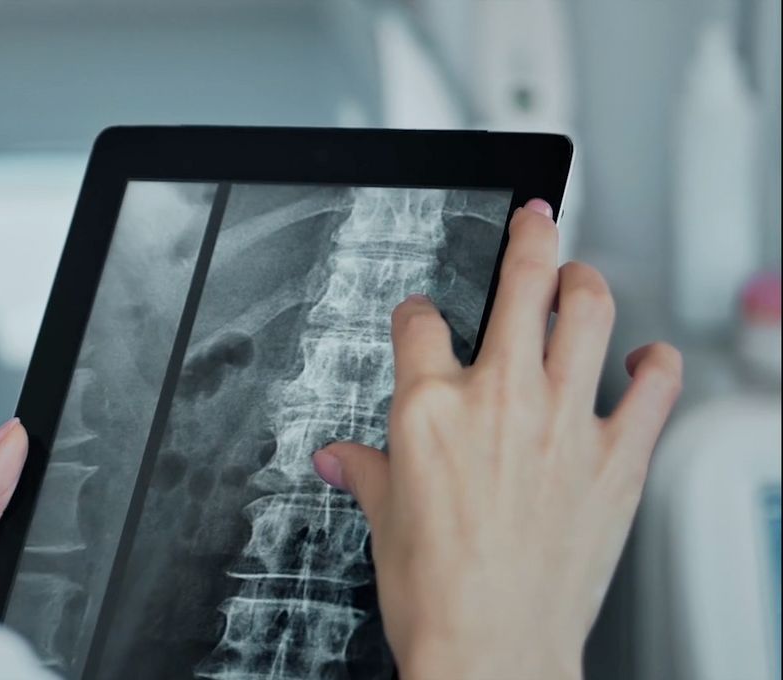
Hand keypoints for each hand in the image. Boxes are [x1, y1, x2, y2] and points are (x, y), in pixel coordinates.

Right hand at [312, 199, 682, 679]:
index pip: (421, 322)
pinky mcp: (618, 456)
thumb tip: (341, 459)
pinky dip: (656, 363)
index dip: (418, 313)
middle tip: (535, 221)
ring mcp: (564, 421)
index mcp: (429, 407)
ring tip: (582, 277)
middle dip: (529, 237)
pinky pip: (654, 386)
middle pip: (521, 281)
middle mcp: (500, 398)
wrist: (490, 648)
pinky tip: (647, 359)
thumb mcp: (383, 517)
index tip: (423, 318)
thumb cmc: (435, 592)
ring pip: (590, 311)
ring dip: (587, 282)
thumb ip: (364, 469)